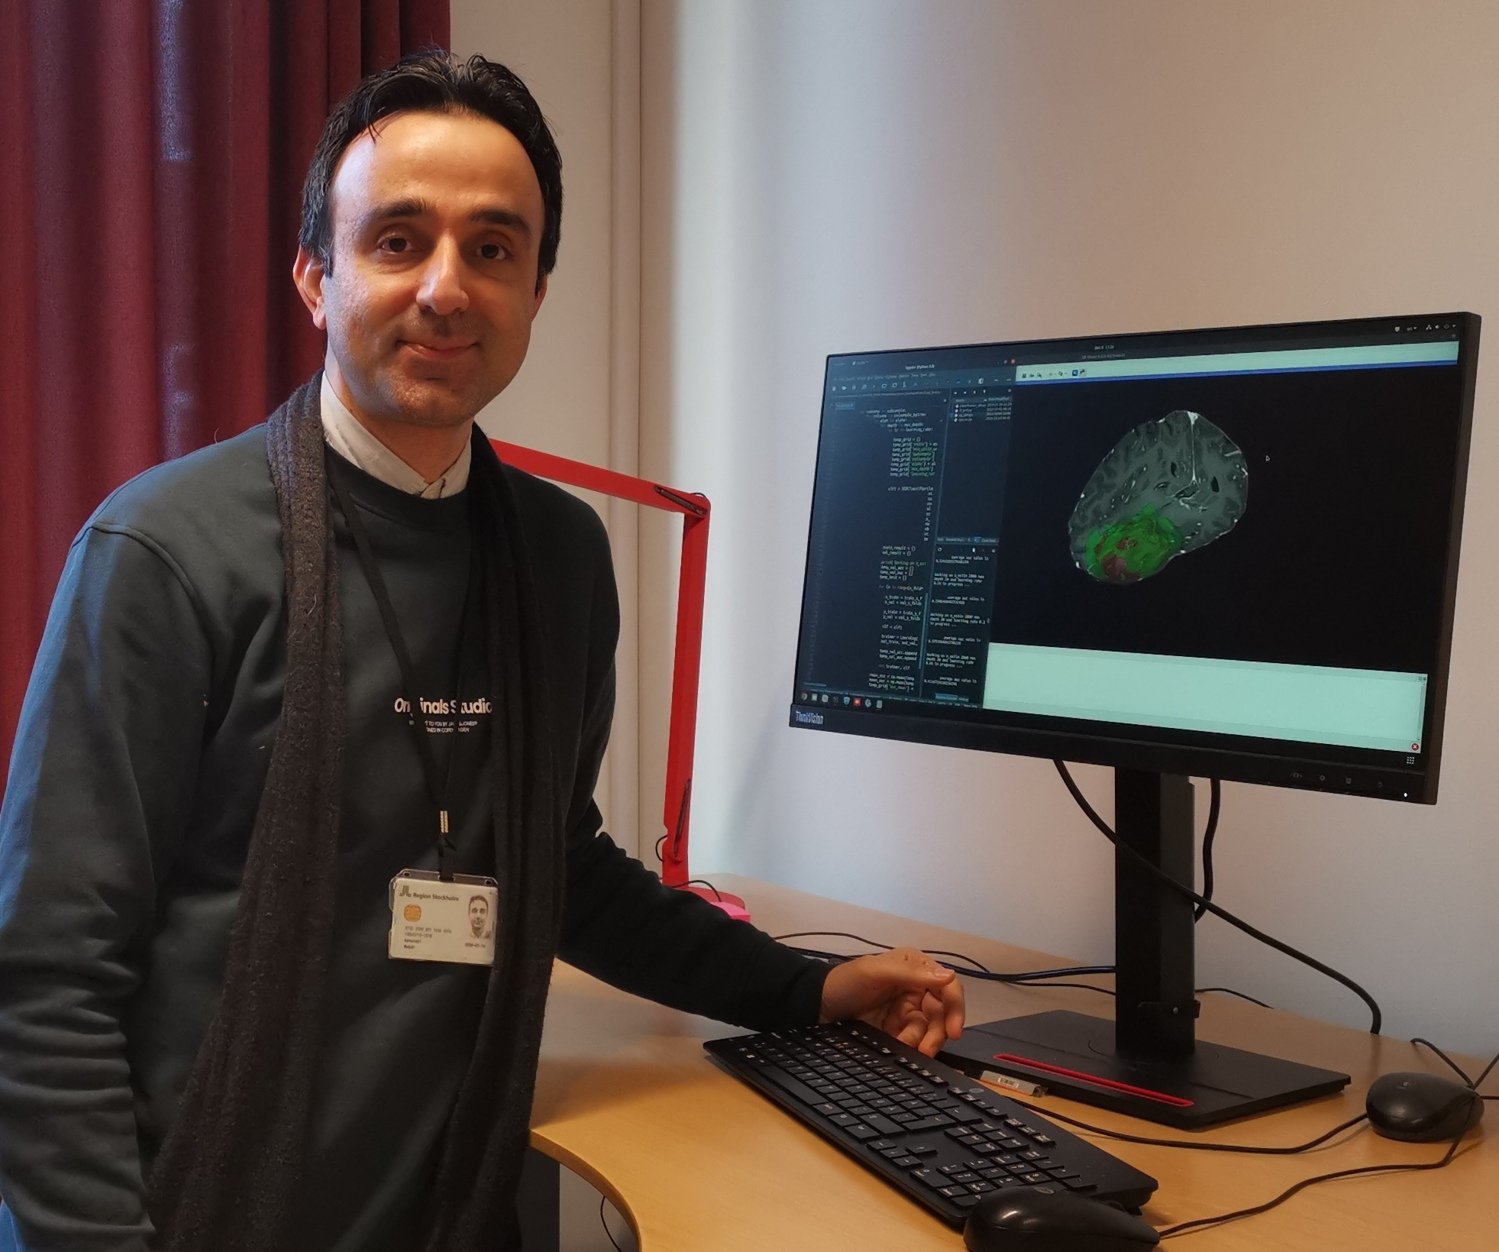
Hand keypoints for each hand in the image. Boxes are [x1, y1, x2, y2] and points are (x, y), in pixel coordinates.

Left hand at [818, 948, 964, 1056]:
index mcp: (915, 968)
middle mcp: (915, 988)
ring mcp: (906, 1010)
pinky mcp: (896, 1029)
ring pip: (928, 1030)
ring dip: (920, 1041)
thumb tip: (949, 976)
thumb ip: (910, 973)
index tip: (953, 1031)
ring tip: (903, 1045)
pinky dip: (907, 1047)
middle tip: (926, 1049)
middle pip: (941, 1014)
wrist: (816, 1007)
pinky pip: (912, 1041)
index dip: (955, 1008)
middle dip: (936, 1033)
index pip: (947, 987)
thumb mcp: (874, 972)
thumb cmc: (844, 982)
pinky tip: (896, 1046)